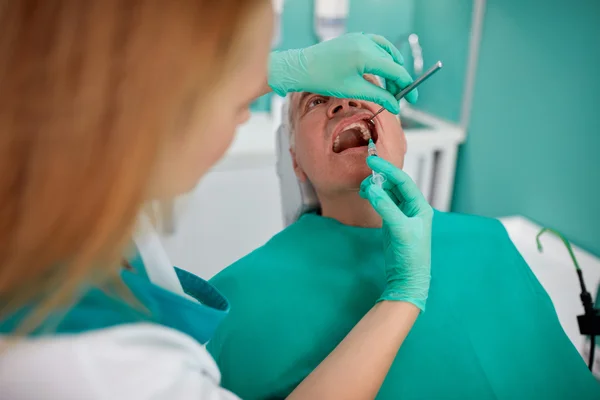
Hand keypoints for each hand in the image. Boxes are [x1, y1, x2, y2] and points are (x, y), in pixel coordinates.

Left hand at [268, 33, 416, 113]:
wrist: (301, 67)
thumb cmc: (323, 78)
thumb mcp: (354, 90)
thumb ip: (378, 96)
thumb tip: (395, 106)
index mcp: (367, 55)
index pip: (396, 70)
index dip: (406, 87)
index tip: (411, 100)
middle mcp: (366, 42)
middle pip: (393, 62)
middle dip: (397, 81)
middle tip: (396, 98)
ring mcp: (360, 38)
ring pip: (386, 53)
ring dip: (390, 69)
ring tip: (388, 86)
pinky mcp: (353, 38)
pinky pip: (376, 44)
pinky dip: (382, 56)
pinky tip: (380, 68)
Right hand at [359, 156, 432, 310]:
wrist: (408, 278)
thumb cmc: (411, 255)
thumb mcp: (399, 229)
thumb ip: (386, 207)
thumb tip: (372, 188)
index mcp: (420, 206)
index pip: (403, 181)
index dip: (388, 169)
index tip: (371, 161)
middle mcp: (413, 208)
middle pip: (395, 185)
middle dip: (380, 178)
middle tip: (364, 178)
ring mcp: (402, 215)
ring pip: (388, 193)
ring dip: (376, 188)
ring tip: (363, 189)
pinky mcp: (393, 223)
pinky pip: (383, 203)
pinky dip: (375, 197)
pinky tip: (367, 196)